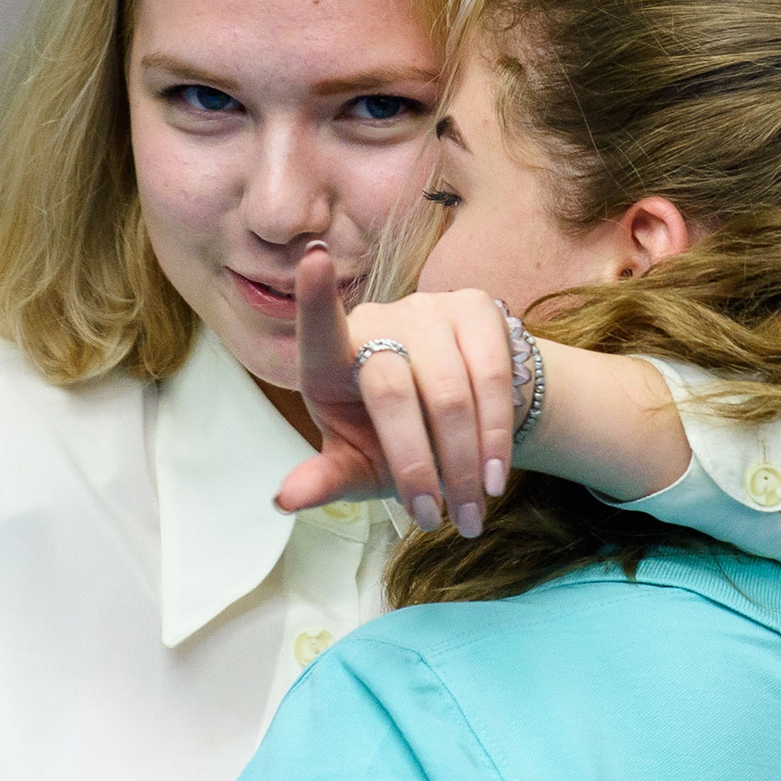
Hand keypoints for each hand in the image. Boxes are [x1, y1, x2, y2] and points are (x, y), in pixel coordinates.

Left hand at [278, 242, 521, 537]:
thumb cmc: (392, 443)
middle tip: (435, 520)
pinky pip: (493, 377)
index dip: (314, 297)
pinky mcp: (476, 308)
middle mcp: (376, 322)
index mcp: (330, 360)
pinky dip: (496, 435)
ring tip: (470, 514)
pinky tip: (496, 474)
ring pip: (451, 392)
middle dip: (418, 467)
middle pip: (394, 391)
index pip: (319, 329)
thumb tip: (284, 500)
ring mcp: (428, 309)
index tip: (312, 260)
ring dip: (465, 464)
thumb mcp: (359, 467)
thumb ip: (327, 479)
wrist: (465, 420)